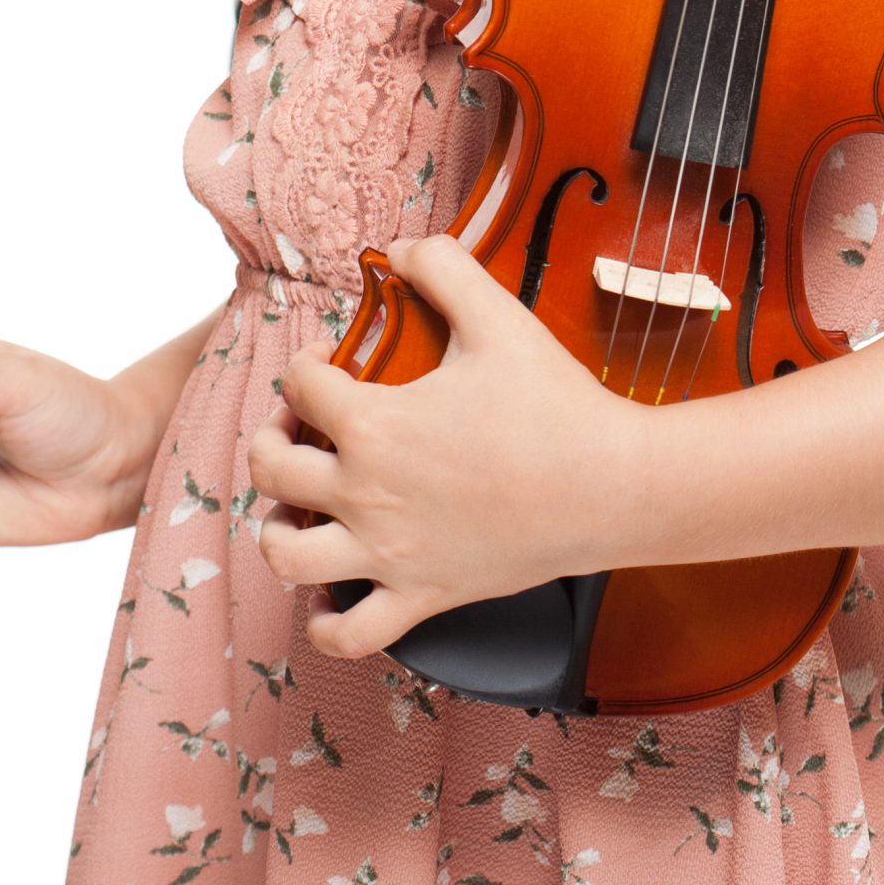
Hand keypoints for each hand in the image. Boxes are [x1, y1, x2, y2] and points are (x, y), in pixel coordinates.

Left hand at [247, 235, 647, 660]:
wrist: (612, 486)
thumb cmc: (555, 403)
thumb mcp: (496, 314)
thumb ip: (441, 265)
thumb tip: (397, 250)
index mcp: (374, 425)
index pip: (301, 385)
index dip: (307, 361)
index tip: (333, 357)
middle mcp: (367, 494)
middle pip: (272, 471)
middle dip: (271, 439)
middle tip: (299, 427)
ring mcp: (391, 554)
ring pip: (288, 558)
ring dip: (276, 530)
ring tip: (294, 509)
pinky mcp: (424, 597)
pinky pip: (350, 634)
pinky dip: (326, 622)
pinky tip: (332, 592)